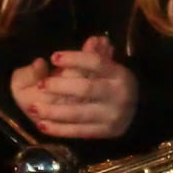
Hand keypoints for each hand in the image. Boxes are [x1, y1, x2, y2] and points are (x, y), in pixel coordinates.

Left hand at [9, 35, 138, 139]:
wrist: (138, 113)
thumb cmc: (115, 84)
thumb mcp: (110, 67)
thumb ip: (98, 55)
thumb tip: (93, 39)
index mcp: (119, 74)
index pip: (96, 63)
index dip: (74, 59)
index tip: (54, 57)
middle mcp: (117, 95)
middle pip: (86, 89)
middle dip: (61, 86)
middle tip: (41, 85)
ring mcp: (111, 116)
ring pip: (79, 113)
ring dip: (54, 111)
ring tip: (33, 108)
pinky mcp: (104, 132)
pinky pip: (78, 131)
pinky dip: (59, 129)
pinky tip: (42, 125)